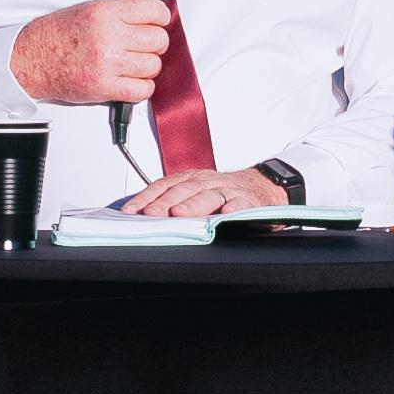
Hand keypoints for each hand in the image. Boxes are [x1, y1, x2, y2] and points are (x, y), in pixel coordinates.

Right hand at [12, 0, 173, 105]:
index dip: (160, 16)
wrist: (31, 59)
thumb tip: (149, 19)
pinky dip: (142, 88)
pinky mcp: (105, 87)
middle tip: (144, 46)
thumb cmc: (56, 35)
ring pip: (153, 65)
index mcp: (105, 13)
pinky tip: (131, 81)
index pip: (152, 10)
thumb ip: (119, 14)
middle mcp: (109, 37)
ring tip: (133, 65)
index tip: (159, 21)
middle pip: (158, 39)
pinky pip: (142, 90)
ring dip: (147, 67)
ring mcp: (108, 64)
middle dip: (155, 43)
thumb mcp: (88, 10)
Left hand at [125, 166, 290, 219]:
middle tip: (150, 213)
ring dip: (193, 204)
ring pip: (208, 195)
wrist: (262, 187)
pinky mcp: (248, 201)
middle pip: (183, 190)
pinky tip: (224, 214)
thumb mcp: (198, 191)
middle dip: (165, 201)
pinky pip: (240, 204)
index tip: (131, 210)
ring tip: (179, 213)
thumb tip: (143, 213)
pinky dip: (232, 208)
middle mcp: (208, 181)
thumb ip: (176, 199)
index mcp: (192, 179)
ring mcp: (228, 190)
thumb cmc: (224, 192)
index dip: (147, 197)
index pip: (165, 185)